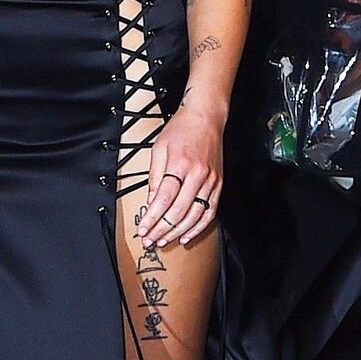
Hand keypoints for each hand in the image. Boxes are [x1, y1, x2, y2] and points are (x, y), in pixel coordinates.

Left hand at [139, 102, 222, 247]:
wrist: (206, 118)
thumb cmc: (181, 130)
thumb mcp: (158, 149)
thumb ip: (154, 177)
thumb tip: (151, 203)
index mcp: (180, 164)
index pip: (163, 199)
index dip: (152, 218)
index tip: (142, 229)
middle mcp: (198, 175)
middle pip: (178, 211)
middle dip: (161, 230)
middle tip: (150, 240)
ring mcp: (211, 181)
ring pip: (194, 216)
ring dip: (177, 232)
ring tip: (164, 241)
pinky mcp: (218, 185)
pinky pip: (210, 212)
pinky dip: (197, 227)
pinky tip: (186, 235)